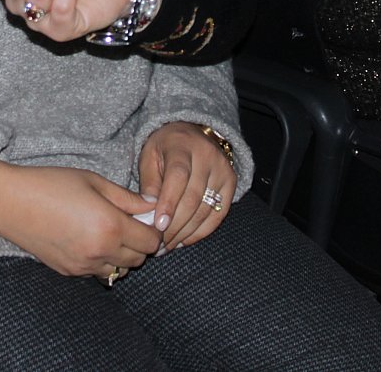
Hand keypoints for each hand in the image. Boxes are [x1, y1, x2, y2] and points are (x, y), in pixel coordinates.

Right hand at [0, 161, 159, 280]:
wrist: (10, 202)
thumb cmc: (51, 184)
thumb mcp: (94, 181)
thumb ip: (127, 198)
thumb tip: (152, 206)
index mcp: (110, 226)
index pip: (150, 242)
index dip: (152, 229)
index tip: (144, 218)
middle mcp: (100, 251)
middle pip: (139, 260)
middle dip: (139, 243)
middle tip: (127, 223)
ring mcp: (83, 265)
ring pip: (119, 270)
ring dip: (121, 256)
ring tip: (107, 233)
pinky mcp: (69, 271)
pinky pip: (97, 273)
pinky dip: (101, 261)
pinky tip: (88, 240)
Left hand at [138, 122, 233, 249]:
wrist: (192, 135)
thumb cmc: (165, 149)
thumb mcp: (149, 156)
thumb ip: (149, 181)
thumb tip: (149, 209)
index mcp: (182, 146)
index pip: (178, 177)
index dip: (168, 203)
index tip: (158, 225)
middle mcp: (207, 157)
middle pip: (193, 198)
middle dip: (174, 225)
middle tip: (157, 243)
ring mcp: (222, 171)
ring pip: (205, 210)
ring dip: (185, 233)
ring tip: (167, 245)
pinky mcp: (230, 184)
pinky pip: (217, 216)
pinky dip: (200, 232)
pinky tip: (183, 240)